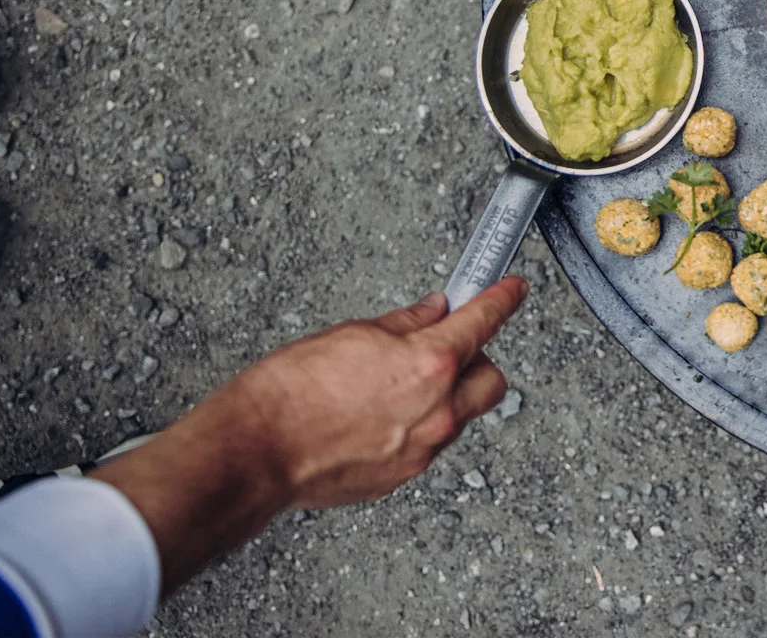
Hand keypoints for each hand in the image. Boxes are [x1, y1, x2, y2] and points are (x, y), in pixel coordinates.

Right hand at [224, 276, 527, 506]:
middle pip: (490, 380)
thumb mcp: (351, 334)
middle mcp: (437, 410)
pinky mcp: (401, 476)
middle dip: (477, 360)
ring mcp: (422, 449)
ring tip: (397, 383)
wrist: (254, 451)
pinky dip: (418, 425)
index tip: (512, 289)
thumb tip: (432, 313)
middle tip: (446, 346)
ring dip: (446, 395)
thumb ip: (403, 324)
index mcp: (429, 364)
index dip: (503, 299)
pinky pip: (429, 443)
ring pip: (461, 414)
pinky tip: (381, 415)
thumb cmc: (289, 393)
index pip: (485, 321)